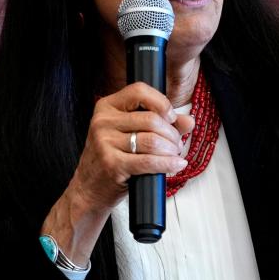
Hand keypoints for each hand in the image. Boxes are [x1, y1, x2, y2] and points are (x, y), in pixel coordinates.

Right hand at [41, 82, 193, 265]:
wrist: (89, 189)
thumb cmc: (112, 158)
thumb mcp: (130, 134)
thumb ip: (161, 124)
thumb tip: (189, 121)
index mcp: (107, 107)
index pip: (139, 91)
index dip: (161, 102)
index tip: (171, 117)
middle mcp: (103, 121)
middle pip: (151, 119)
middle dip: (171, 134)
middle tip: (176, 145)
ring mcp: (105, 143)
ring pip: (152, 141)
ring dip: (171, 150)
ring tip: (174, 155)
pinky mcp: (112, 164)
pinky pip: (149, 161)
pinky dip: (168, 164)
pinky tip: (176, 165)